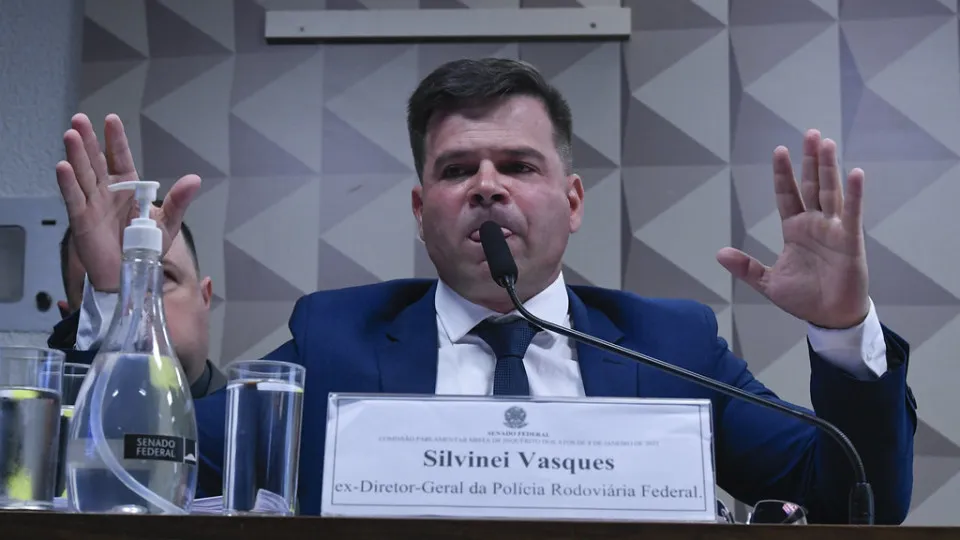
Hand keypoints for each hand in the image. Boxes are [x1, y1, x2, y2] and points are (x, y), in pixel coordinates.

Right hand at [55, 113, 200, 290]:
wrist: (131, 273)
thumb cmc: (147, 247)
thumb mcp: (168, 223)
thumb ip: (179, 200)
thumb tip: (195, 179)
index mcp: (128, 187)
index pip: (120, 158)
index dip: (115, 140)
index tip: (111, 120)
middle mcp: (107, 191)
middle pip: (96, 161)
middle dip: (88, 141)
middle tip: (80, 119)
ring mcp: (92, 203)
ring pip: (82, 175)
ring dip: (76, 155)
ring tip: (71, 135)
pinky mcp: (81, 219)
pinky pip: (73, 198)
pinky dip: (67, 183)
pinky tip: (63, 166)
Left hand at [717, 129, 868, 329]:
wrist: (829, 318)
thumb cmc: (804, 298)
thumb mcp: (768, 282)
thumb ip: (746, 267)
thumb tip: (719, 253)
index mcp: (795, 230)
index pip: (787, 195)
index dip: (783, 174)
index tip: (779, 150)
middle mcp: (815, 224)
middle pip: (811, 185)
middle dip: (810, 161)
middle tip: (810, 134)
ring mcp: (833, 230)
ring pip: (830, 192)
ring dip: (829, 168)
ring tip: (826, 143)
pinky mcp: (850, 241)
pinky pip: (851, 214)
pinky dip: (854, 194)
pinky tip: (855, 173)